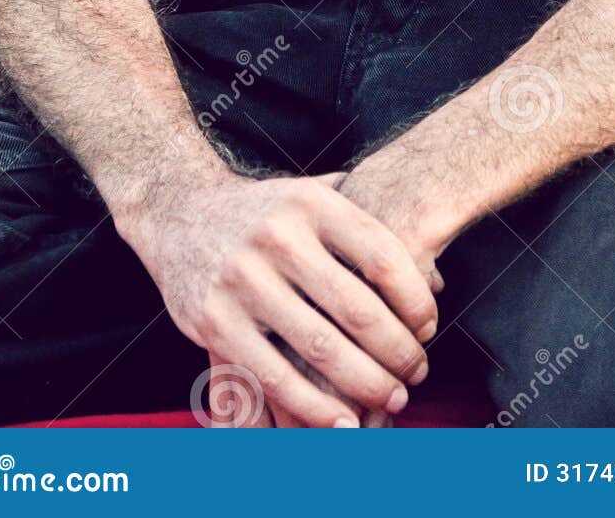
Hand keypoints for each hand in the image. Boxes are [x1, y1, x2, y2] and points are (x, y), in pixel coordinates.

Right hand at [123, 172, 436, 427]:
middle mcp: (277, 237)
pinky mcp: (215, 321)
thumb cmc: (265, 212)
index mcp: (311, 204)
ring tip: (393, 398)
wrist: (178, 212)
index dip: (415, 301)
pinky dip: (316, 407)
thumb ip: (368, 217)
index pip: (382, 258)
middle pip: (358, 309)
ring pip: (321, 349)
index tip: (429, 328)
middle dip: (398, 352)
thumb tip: (435, 273)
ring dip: (367, 384)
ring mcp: (243, 280)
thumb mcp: (312, 192)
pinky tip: (345, 422)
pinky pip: (276, 376)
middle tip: (417, 373)